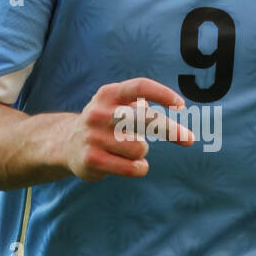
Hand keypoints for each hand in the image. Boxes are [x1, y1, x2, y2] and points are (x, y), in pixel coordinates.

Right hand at [63, 78, 193, 181]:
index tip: (181, 105)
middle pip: (144, 119)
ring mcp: (93, 136)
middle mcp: (99, 112)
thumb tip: (178, 114)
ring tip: (129, 151)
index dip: (162, 94)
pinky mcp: (91, 159)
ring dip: (142, 152)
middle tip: (189, 139)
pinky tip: (133, 166)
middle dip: (170, 130)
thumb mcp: (119, 106)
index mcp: (108, 94)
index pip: (139, 87)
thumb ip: (144, 108)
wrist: (66, 143)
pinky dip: (139, 168)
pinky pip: (131, 167)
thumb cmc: (106, 123)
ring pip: (140, 147)